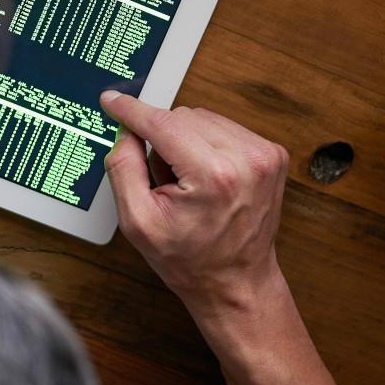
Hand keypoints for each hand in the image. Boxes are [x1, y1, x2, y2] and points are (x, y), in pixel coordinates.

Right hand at [101, 91, 291, 328]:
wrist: (236, 282)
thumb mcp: (138, 222)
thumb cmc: (192, 261)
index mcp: (214, 175)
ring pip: (203, 119)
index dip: (132, 111)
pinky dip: (207, 145)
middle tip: (163, 181)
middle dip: (163, 142)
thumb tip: (124, 130)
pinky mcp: (272, 154)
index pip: (163, 124)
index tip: (113, 102)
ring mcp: (264, 155)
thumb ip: (124, 169)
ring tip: (187, 183)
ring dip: (185, 142)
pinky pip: (224, 128)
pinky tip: (206, 178)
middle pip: (183, 117)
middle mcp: (246, 159)